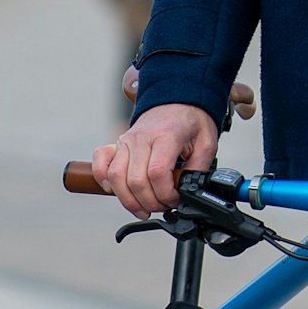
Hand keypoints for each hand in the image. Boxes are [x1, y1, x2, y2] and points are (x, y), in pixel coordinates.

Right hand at [91, 104, 217, 217]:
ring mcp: (126, 141)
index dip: (165, 194)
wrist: (178, 99)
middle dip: (150, 202)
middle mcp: (142, 137)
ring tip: (144, 208)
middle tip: (163, 206)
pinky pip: (101, 165)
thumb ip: (198, 168)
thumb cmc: (191, 121)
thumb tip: (187, 191)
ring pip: (116, 177)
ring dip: (129, 200)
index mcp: (166, 135)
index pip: (157, 172)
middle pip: (136, 180)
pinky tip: (118, 192)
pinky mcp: (116, 144)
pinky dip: (104, 182)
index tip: (175, 199)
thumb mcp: (207, 143)